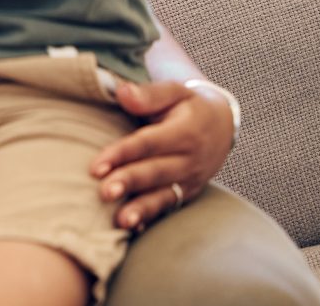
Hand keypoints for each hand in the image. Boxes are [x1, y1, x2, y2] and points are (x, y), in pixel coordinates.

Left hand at [91, 79, 236, 230]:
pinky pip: (170, 206)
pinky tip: (133, 229)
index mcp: (185, 131)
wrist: (223, 125)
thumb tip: (122, 92)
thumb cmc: (189, 105)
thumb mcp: (176, 91)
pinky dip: (152, 217)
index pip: (149, 143)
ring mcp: (191, 179)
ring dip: (141, 208)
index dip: (122, 154)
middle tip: (104, 192)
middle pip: (155, 172)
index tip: (96, 166)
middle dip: (129, 182)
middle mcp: (190, 159)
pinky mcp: (188, 192)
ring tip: (120, 220)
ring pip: (164, 195)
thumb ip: (150, 94)